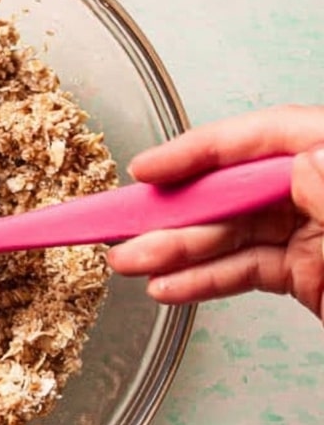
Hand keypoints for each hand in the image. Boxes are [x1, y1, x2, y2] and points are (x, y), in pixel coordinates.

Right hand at [108, 106, 323, 321]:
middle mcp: (314, 188)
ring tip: (130, 262)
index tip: (147, 170)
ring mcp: (308, 230)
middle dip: (174, 212)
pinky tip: (168, 286)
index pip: (259, 138)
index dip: (197, 151)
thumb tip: (308, 159)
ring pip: (229, 235)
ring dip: (176, 251)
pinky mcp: (303, 272)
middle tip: (121, 225)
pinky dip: (205, 280)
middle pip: (231, 190)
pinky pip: (245, 269)